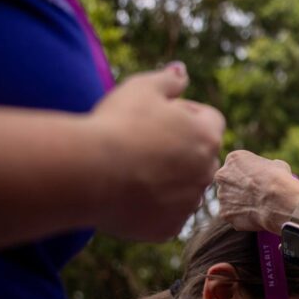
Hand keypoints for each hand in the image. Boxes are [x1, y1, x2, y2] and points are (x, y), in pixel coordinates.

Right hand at [87, 63, 224, 240]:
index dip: (186, 113)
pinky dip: (151, 208)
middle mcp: (206, 172)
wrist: (88, 172)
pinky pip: (165, 217)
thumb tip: (182, 71)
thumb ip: (168, 79)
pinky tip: (126, 195)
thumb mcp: (141, 89)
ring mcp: (188, 203)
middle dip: (178, 150)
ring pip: (183, 189)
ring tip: (130, 171)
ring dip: (167, 181)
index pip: (210, 120)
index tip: (157, 114)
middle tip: (141, 144)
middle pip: (199, 157)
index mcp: (207, 137)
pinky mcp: (168, 228)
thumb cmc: (116, 125)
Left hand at [215, 150, 298, 232]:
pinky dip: (242, 217)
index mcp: (234, 158)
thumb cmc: (280, 180)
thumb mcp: (277, 165)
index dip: (248, 173)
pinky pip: (233, 215)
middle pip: (229, 182)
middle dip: (238, 187)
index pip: (237, 165)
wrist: (279, 202)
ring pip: (229, 200)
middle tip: (254, 194)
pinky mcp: (224, 213)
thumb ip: (266, 168)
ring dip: (239, 203)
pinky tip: (256, 217)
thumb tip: (268, 172)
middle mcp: (222, 175)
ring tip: (258, 207)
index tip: (257, 180)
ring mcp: (222, 195)